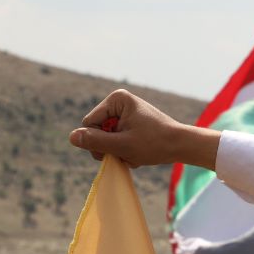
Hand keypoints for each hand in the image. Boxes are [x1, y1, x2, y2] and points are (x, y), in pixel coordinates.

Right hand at [69, 89, 219, 169]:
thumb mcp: (122, 145)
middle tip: (127, 154)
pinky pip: (116, 139)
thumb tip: (71, 137)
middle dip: (109, 146)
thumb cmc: (155, 143)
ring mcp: (124, 113)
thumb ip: (95, 141)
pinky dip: (124, 150)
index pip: (89, 124)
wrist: (182, 145)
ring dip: (117, 150)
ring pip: (106, 138)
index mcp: (116, 99)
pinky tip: (138, 154)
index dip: (98, 141)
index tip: (117, 149)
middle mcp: (119, 102)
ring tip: (134, 154)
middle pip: (96, 130)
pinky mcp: (130, 123)